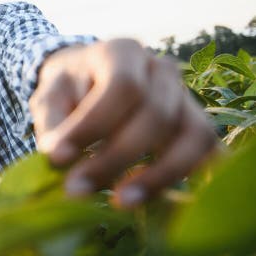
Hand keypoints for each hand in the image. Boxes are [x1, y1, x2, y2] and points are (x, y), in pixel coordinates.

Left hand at [29, 38, 218, 207]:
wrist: (87, 82)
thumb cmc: (68, 91)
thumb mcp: (48, 98)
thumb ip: (51, 123)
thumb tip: (58, 157)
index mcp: (122, 52)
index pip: (121, 86)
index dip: (92, 125)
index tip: (58, 158)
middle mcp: (162, 70)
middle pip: (156, 114)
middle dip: (116, 159)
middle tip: (77, 190)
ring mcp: (185, 97)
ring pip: (193, 135)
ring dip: (158, 176)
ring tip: (120, 203)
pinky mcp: (196, 125)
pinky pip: (207, 153)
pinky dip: (187, 176)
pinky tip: (156, 200)